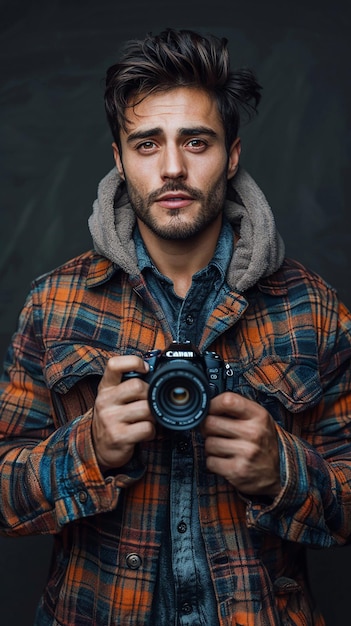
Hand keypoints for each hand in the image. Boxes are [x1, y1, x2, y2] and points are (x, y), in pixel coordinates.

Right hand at [92, 355, 154, 470]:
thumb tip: (155, 371)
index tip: (145, 368)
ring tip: (146, 419)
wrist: (100, 448)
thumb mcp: (115, 397)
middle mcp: (105, 400)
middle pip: (138, 386)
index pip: (115, 364)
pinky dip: (152, 431)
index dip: (133, 362)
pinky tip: (144, 433)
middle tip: (148, 403)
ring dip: (153, 416)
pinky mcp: (118, 436)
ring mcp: (110, 419)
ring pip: (146, 408)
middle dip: (150, 395)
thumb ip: (129, 384)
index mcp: (106, 387)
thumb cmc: (114, 418)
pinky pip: (147, 428)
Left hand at [201, 392, 280, 496]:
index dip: (213, 404)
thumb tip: (206, 406)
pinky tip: (225, 461)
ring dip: (211, 447)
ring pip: (208, 443)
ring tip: (224, 448)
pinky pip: (210, 461)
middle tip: (215, 432)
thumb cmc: (262, 442)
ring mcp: (246, 452)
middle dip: (207, 428)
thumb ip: (237, 408)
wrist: (278, 474)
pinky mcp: (238, 471)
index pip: (228, 400)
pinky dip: (214, 462)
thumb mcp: (258, 419)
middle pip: (211, 422)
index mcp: (259, 415)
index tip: (210, 410)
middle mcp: (254, 432)